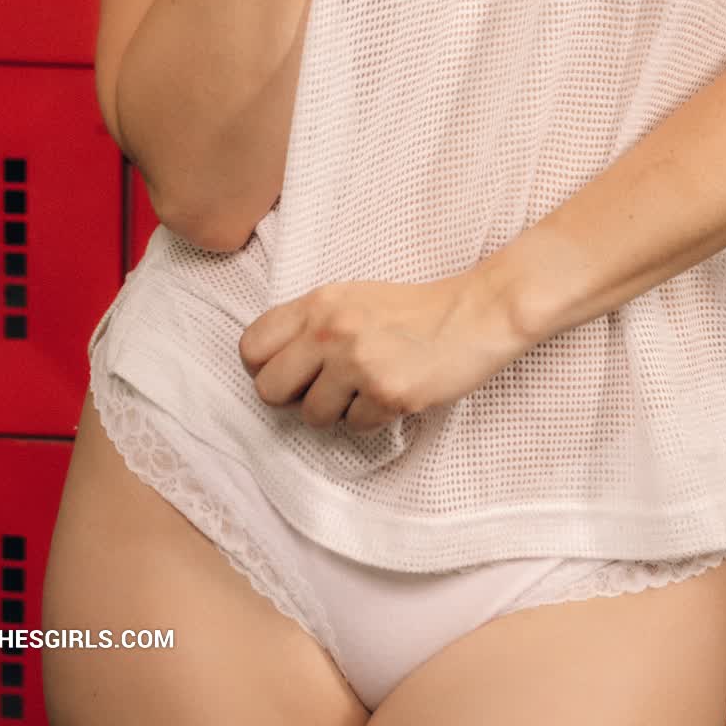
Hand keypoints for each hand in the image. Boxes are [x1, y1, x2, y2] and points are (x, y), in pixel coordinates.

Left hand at [237, 270, 529, 434]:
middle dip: (293, 397)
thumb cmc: (412, 310)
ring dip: (336, 411)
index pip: (251, 346)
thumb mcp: (352, 298)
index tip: (289, 371)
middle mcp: (331, 331)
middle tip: (323, 388)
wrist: (474, 314)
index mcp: (319, 303)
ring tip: (364, 388)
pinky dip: (370, 418)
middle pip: (269, 389)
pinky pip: (354, 427)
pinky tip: (391, 393)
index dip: (264, 367)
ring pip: (311, 416)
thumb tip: (269, 366)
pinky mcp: (386, 393)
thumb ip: (310, 325)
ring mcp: (358, 363)